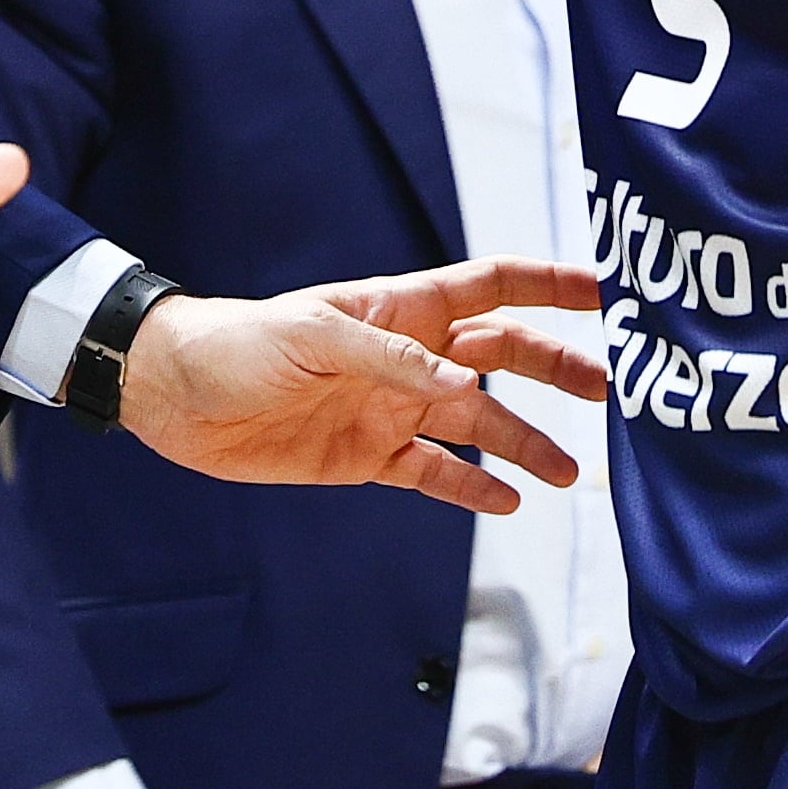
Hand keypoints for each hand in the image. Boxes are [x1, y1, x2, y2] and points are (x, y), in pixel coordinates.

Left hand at [118, 259, 606, 513]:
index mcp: (400, 310)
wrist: (176, 396)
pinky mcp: (367, 457)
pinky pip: (434, 473)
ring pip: (478, 422)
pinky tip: (508, 503)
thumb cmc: (239, 343)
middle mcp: (408, 357)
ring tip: (571, 473)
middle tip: (611, 390)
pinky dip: (471, 487)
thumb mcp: (313, 335)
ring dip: (525, 442)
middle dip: (557, 368)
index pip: (491, 287)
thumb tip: (461, 381)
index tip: (606, 292)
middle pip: (502, 356)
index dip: (548, 285)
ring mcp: (391, 408)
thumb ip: (390, 359)